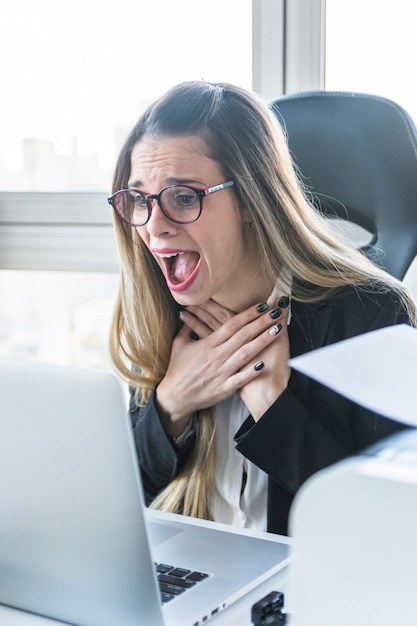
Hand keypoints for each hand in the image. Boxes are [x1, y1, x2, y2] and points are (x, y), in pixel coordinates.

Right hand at [156, 299, 289, 436]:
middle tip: (276, 312)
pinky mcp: (225, 388)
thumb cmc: (177, 370)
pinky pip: (241, 378)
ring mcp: (222, 372)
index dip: (248, 314)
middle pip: (243, 336)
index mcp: (208, 344)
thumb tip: (188, 313)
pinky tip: (264, 364)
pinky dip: (252, 371)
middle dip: (261, 322)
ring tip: (278, 330)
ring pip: (246, 353)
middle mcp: (217, 356)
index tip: (262, 305)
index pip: (231, 325)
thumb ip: (187, 328)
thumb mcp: (179, 345)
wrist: (174, 397)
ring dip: (262, 341)